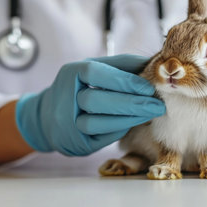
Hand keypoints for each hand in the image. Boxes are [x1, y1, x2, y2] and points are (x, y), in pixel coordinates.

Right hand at [15, 54, 164, 155]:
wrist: (49, 116)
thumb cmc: (82, 88)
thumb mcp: (97, 70)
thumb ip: (123, 66)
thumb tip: (154, 62)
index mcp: (71, 73)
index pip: (96, 73)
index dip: (124, 80)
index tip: (149, 87)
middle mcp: (63, 98)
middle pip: (97, 100)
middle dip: (132, 103)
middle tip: (158, 105)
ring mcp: (66, 123)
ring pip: (97, 122)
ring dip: (128, 118)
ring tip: (151, 114)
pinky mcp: (74, 143)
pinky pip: (100, 138)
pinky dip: (119, 130)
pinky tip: (134, 123)